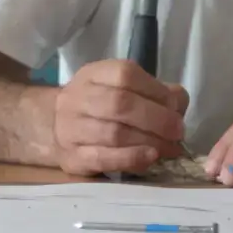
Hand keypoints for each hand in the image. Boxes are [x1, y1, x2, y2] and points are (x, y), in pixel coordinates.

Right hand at [52, 60, 188, 176]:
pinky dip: (131, 158)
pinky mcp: (72, 157)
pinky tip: (150, 157)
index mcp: (94, 74)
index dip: (155, 91)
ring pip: (113, 133)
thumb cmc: (99, 108)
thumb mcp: (123, 89)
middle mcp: (78, 98)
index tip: (175, 106)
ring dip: (149, 141)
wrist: (53, 129)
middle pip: (119, 104)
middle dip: (156, 119)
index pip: (125, 75)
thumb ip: (155, 92)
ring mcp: (71, 128)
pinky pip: (103, 158)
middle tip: (178, 131)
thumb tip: (179, 102)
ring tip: (170, 148)